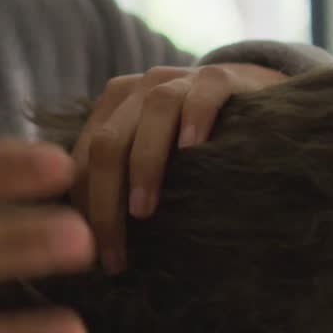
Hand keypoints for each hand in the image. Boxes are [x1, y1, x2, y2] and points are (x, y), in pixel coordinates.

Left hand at [71, 63, 286, 272]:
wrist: (249, 91)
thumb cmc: (193, 141)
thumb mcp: (154, 156)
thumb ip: (125, 182)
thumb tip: (96, 247)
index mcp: (112, 110)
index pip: (84, 160)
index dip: (83, 208)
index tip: (93, 254)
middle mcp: (138, 91)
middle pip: (108, 144)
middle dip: (104, 202)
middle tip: (114, 253)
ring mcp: (178, 80)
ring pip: (151, 115)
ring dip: (144, 165)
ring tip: (143, 211)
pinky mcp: (220, 78)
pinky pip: (202, 95)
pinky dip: (195, 118)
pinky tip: (193, 149)